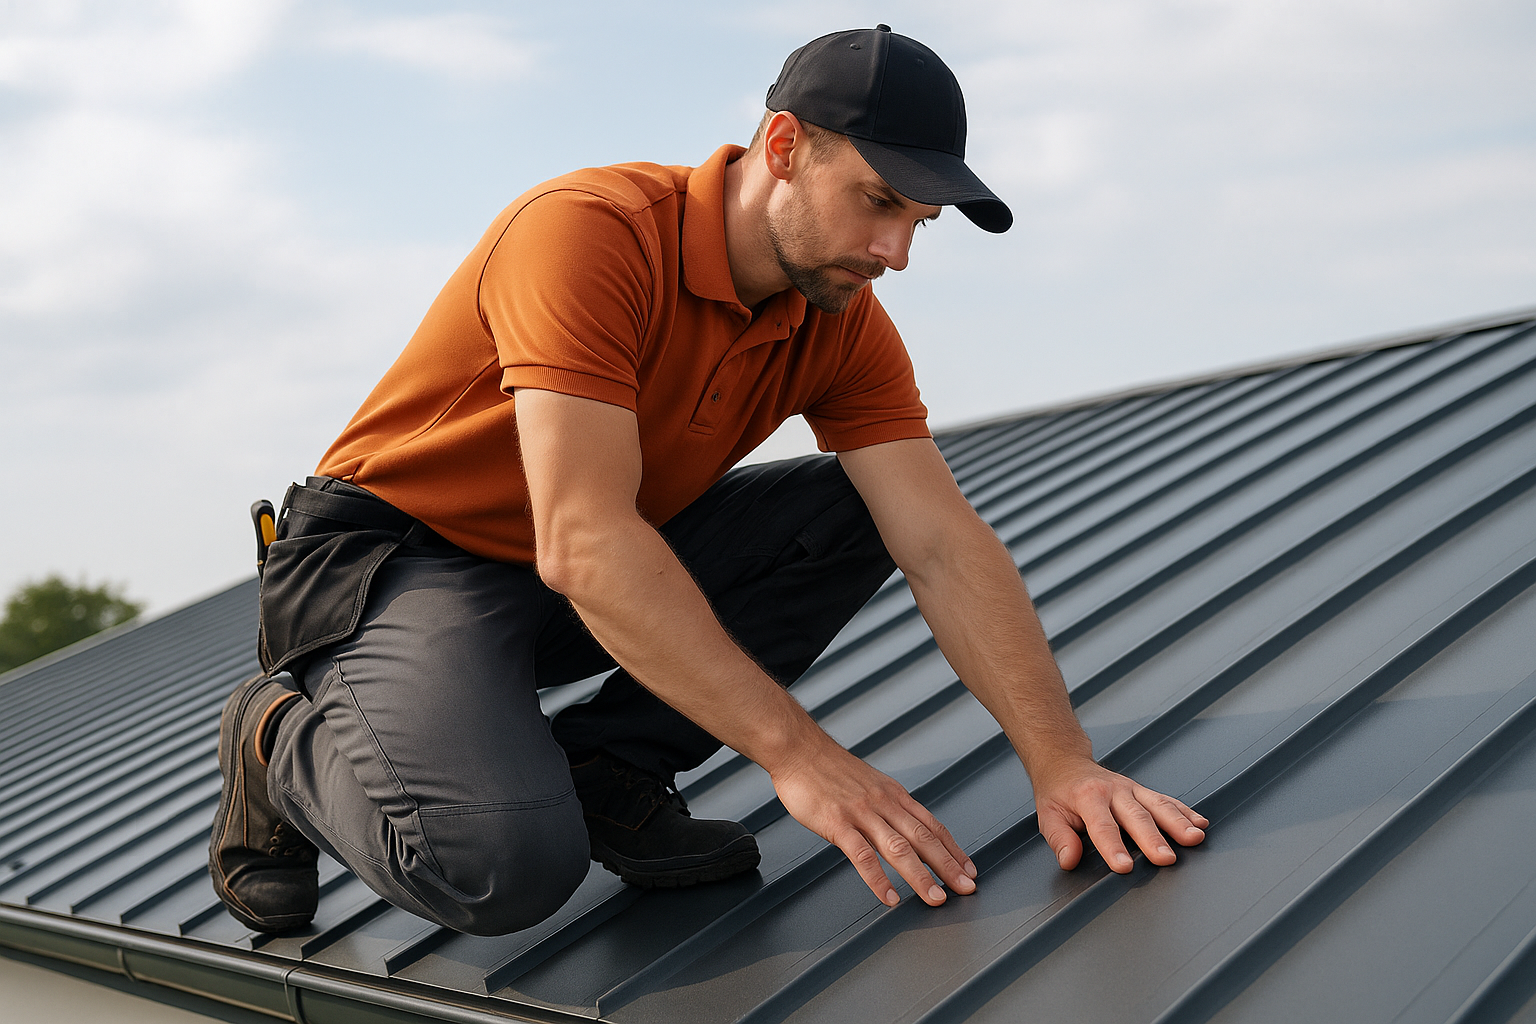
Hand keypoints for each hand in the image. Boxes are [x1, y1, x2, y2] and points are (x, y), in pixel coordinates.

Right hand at [771, 743, 977, 906]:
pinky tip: (889, 897)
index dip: (953, 849)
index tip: (968, 869)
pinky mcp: (837, 822)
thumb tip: (902, 829)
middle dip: (948, 866)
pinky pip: (862, 855)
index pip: (931, 825)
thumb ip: (886, 806)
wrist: (798, 748)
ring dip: (920, 876)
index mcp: (893, 794)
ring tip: (936, 899)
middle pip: (923, 838)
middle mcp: (883, 803)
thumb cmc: (828, 768)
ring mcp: (861, 812)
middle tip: (967, 889)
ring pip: (898, 848)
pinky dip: (878, 879)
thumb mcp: (868, 783)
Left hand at [1032, 756, 1207, 872]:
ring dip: (1178, 822)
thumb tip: (1069, 860)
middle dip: (1153, 839)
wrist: (1066, 763)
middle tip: (1166, 859)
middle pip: (1136, 817)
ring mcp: (1131, 789)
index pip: (1102, 826)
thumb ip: (1060, 839)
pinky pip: (1166, 800)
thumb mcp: (1049, 815)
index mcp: (1088, 797)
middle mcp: (1113, 790)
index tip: (1125, 867)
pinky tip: (1200, 824)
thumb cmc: (1059, 793)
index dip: (1113, 847)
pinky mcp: (1143, 791)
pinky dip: (1185, 812)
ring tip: (1194, 838)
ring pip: (1158, 805)